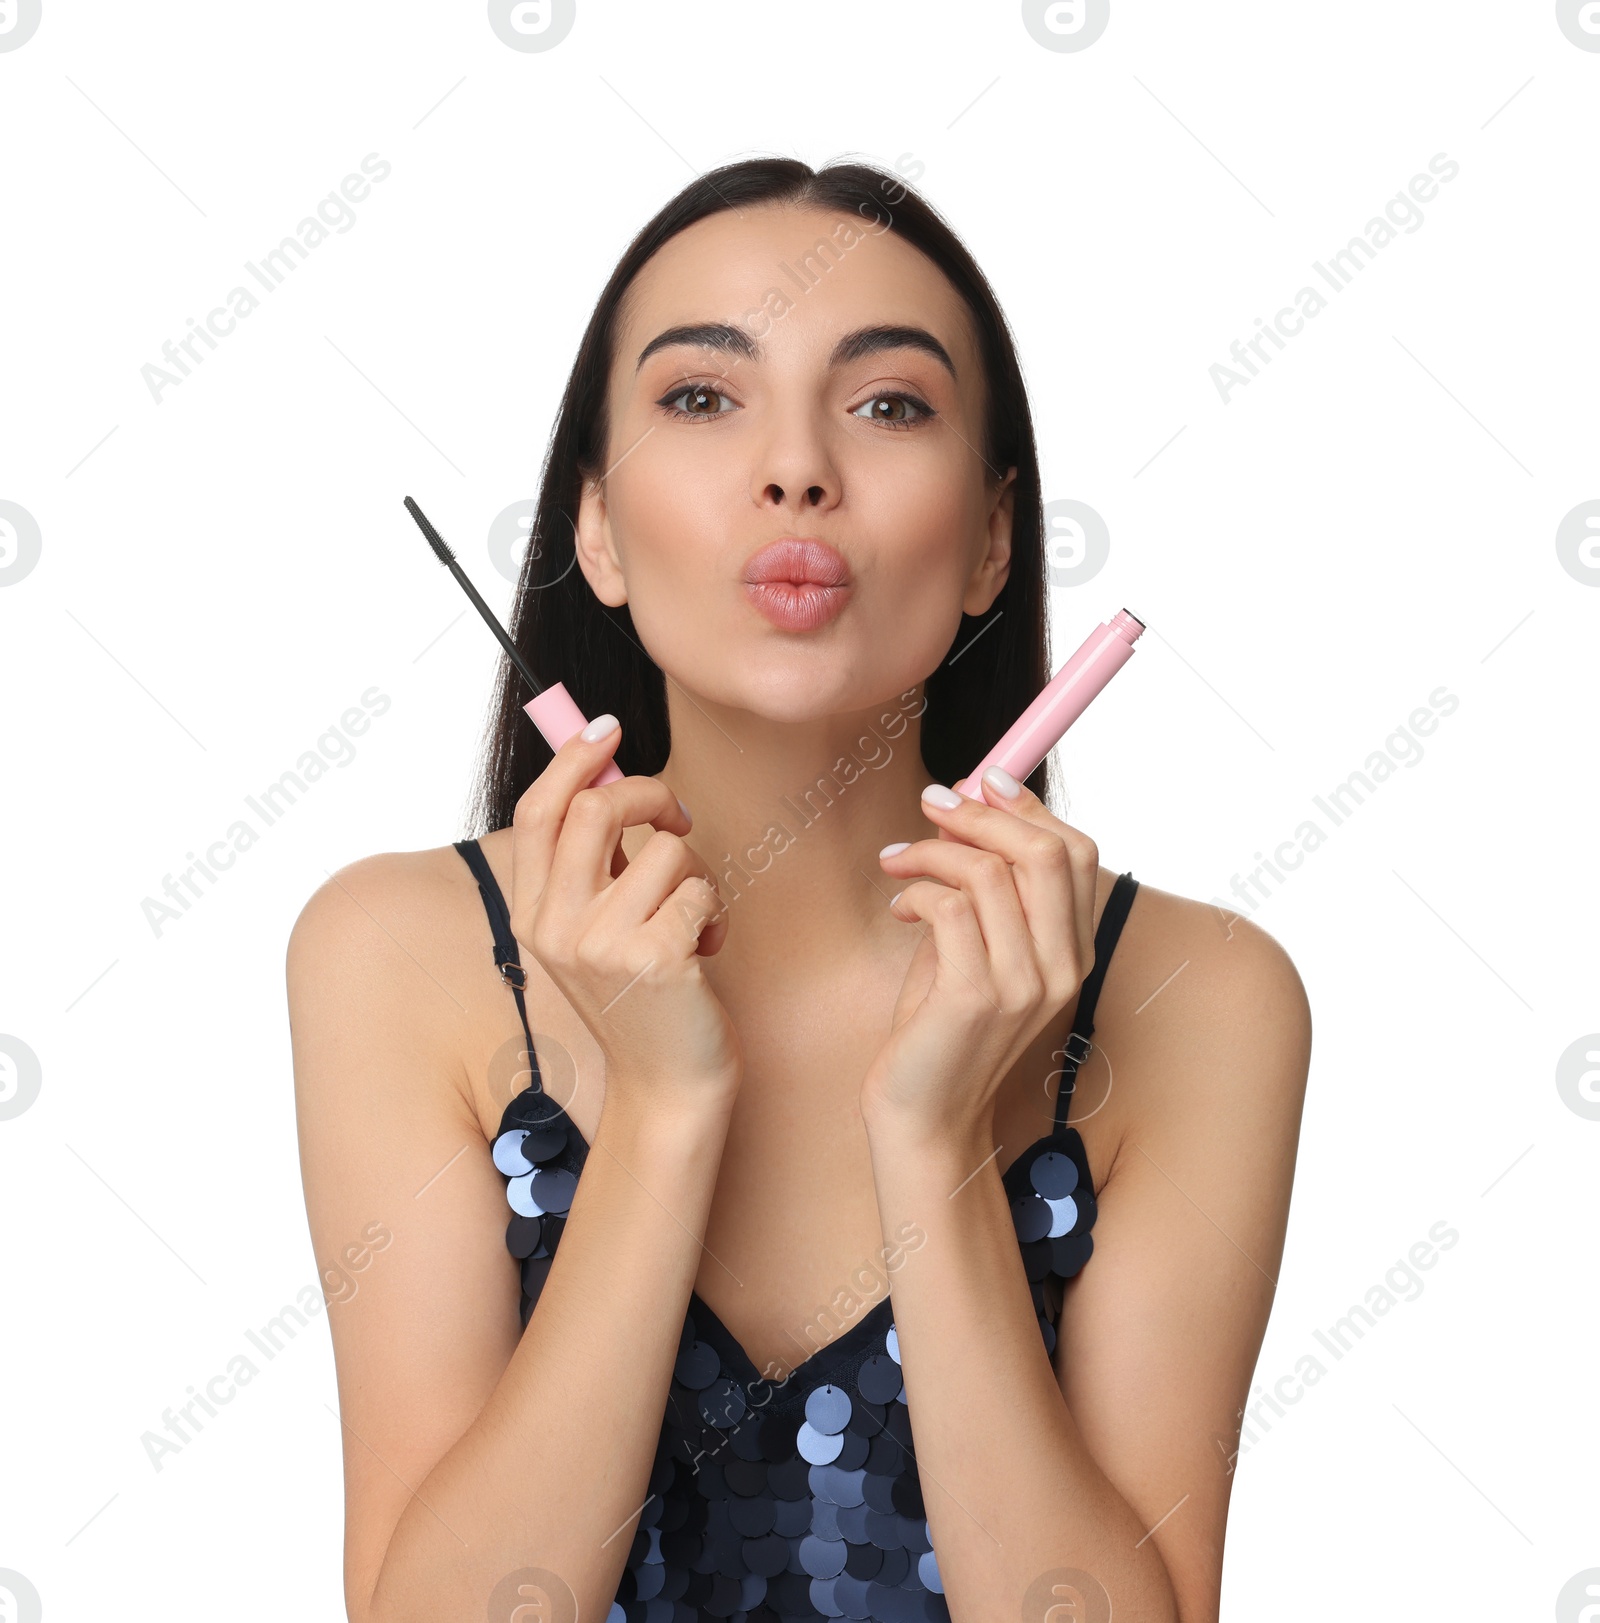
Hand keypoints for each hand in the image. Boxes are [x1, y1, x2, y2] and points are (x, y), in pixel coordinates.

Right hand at [508, 715, 742, 1103]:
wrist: (667, 1087)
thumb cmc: (642, 1001)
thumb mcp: (595, 931)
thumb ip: (591, 864)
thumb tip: (606, 773)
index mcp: (533, 915)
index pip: (539, 814)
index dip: (573, 761)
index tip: (607, 728)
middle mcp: (555, 928)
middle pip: (597, 811)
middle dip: (651, 794)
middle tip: (678, 814)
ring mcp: (602, 945)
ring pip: (666, 850)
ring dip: (697, 875)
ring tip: (691, 920)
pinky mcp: (654, 959)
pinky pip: (700, 889)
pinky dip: (714, 911)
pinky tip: (705, 950)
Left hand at [861, 769, 1098, 1141]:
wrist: (925, 1117)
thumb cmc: (941, 1030)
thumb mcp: (975, 949)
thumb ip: (984, 891)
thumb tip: (964, 811)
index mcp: (1072, 952)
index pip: (1077, 852)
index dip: (1028, 807)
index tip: (980, 781)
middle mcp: (1062, 967)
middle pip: (1044, 852)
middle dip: (981, 814)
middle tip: (930, 804)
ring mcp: (1025, 984)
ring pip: (989, 872)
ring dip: (932, 851)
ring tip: (897, 862)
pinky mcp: (977, 996)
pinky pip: (949, 907)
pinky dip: (916, 892)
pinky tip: (898, 910)